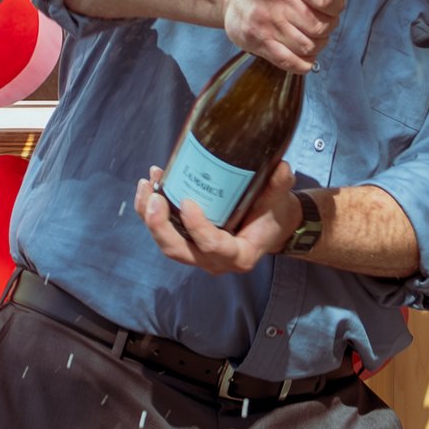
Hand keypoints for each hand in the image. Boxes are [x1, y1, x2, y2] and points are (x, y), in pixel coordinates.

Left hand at [135, 159, 300, 273]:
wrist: (270, 226)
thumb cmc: (273, 215)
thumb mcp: (279, 201)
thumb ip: (279, 186)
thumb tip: (281, 167)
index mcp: (239, 255)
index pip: (212, 246)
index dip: (197, 227)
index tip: (187, 202)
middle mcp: (214, 261)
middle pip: (178, 251)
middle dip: (160, 226)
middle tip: (154, 196)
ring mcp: (198, 255)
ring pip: (166, 244)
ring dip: (150, 217)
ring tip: (146, 186)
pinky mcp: (187, 243)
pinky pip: (164, 233)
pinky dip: (152, 212)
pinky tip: (149, 186)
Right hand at [221, 0, 348, 71]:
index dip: (336, 3)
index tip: (332, 1)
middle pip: (320, 26)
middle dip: (329, 24)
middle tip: (323, 17)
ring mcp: (263, 20)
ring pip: (309, 46)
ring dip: (318, 42)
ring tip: (313, 31)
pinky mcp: (255, 41)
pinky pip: (292, 62)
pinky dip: (304, 60)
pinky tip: (303, 47)